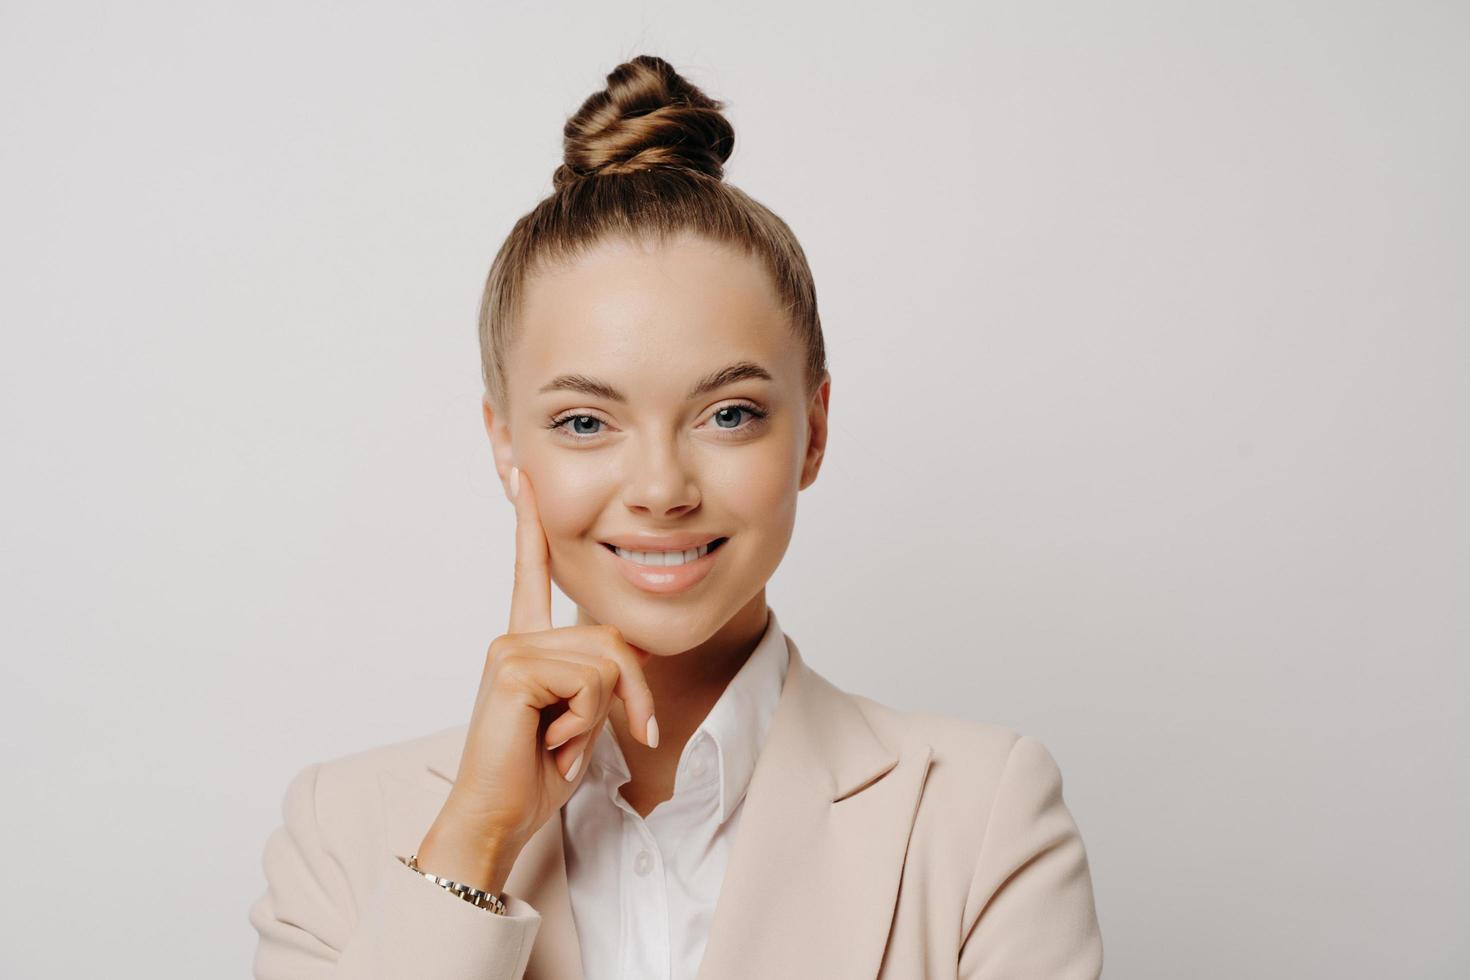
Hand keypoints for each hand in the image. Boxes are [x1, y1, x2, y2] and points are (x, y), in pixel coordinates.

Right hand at [416, 464, 657, 893]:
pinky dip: (584, 724)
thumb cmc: (536, 772)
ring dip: (603, 715)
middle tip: (600, 737)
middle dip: (630, 694)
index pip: (531, 573)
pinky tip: (550, 741)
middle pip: (611, 637)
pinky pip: (590, 683)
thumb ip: (599, 675)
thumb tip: (631, 654)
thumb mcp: (583, 715)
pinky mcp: (512, 669)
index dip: (529, 523)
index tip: (520, 473)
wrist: (498, 816)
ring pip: (606, 662)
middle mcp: (514, 637)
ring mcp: (509, 649)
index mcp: (527, 644)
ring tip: (562, 741)